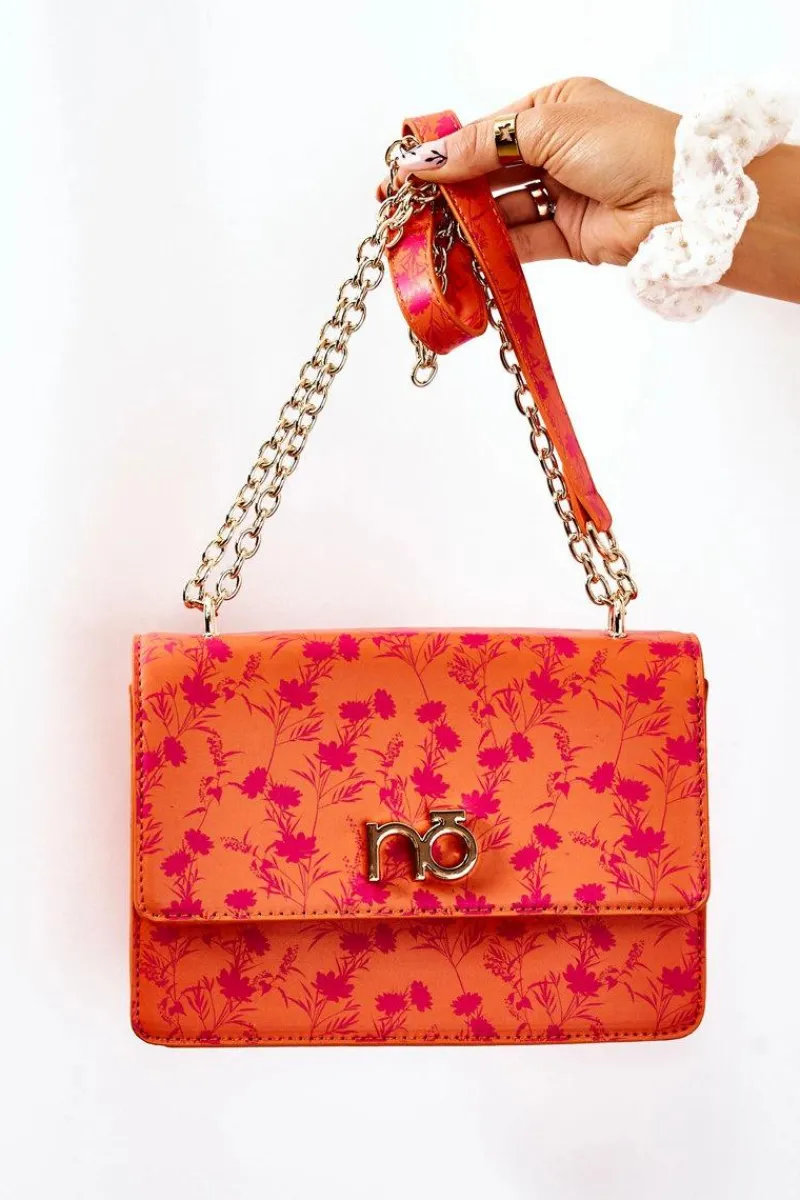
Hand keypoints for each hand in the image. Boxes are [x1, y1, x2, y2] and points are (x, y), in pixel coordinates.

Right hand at [389, 78, 678, 268]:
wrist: (682, 198)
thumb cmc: (626, 143)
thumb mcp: (546, 128)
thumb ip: (483, 145)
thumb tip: (428, 157)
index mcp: (554, 110)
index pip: (486, 132)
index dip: (446, 153)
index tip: (407, 173)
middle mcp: (556, 151)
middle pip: (489, 174)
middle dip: (449, 192)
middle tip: (406, 210)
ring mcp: (561, 195)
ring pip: (501, 211)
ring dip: (466, 224)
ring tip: (427, 236)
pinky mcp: (569, 237)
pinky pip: (521, 243)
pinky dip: (493, 250)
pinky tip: (462, 254)